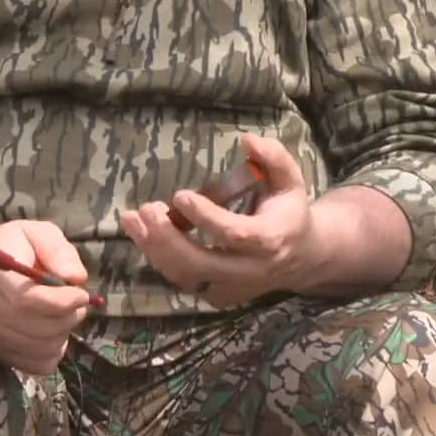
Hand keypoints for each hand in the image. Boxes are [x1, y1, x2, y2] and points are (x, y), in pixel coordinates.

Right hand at [0, 218, 93, 375]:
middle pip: (40, 327)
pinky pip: (38, 365)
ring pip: (43, 348)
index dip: (61, 301)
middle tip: (78, 300)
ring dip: (64, 332)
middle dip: (70, 315)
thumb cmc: (13, 246)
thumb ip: (58, 250)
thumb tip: (76, 278)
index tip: (81, 293)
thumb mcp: (36, 232)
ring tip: (65, 313)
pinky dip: (54, 351)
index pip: (27, 299)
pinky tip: (53, 332)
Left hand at [120, 135, 323, 307]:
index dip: (207, 217)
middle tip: (145, 210)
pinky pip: (184, 281)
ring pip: (186, 276)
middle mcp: (251, 270)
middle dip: (168, 239)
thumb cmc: (289, 210)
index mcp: (271, 239)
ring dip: (155, 249)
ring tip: (134, 220)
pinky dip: (161, 259)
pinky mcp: (218, 295)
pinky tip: (146, 234)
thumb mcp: (289, 179)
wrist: (302, 257)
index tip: (179, 196)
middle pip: (202, 264)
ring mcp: (233, 288)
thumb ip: (273, 157)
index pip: (235, 234)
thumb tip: (247, 139)